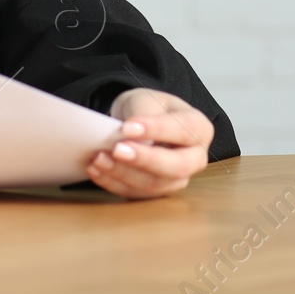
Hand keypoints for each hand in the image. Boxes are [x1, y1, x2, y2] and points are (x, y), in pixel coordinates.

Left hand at [86, 88, 213, 198]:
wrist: (142, 120)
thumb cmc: (150, 108)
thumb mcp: (147, 99)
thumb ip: (143, 113)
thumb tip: (134, 139)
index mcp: (199, 128)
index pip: (183, 130)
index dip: (156, 130)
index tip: (128, 126)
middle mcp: (195, 158)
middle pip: (176, 166)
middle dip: (143, 160)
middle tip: (116, 149)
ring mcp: (177, 178)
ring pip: (154, 185)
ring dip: (123, 173)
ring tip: (99, 157)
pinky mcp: (156, 191)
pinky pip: (136, 194)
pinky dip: (112, 183)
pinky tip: (95, 169)